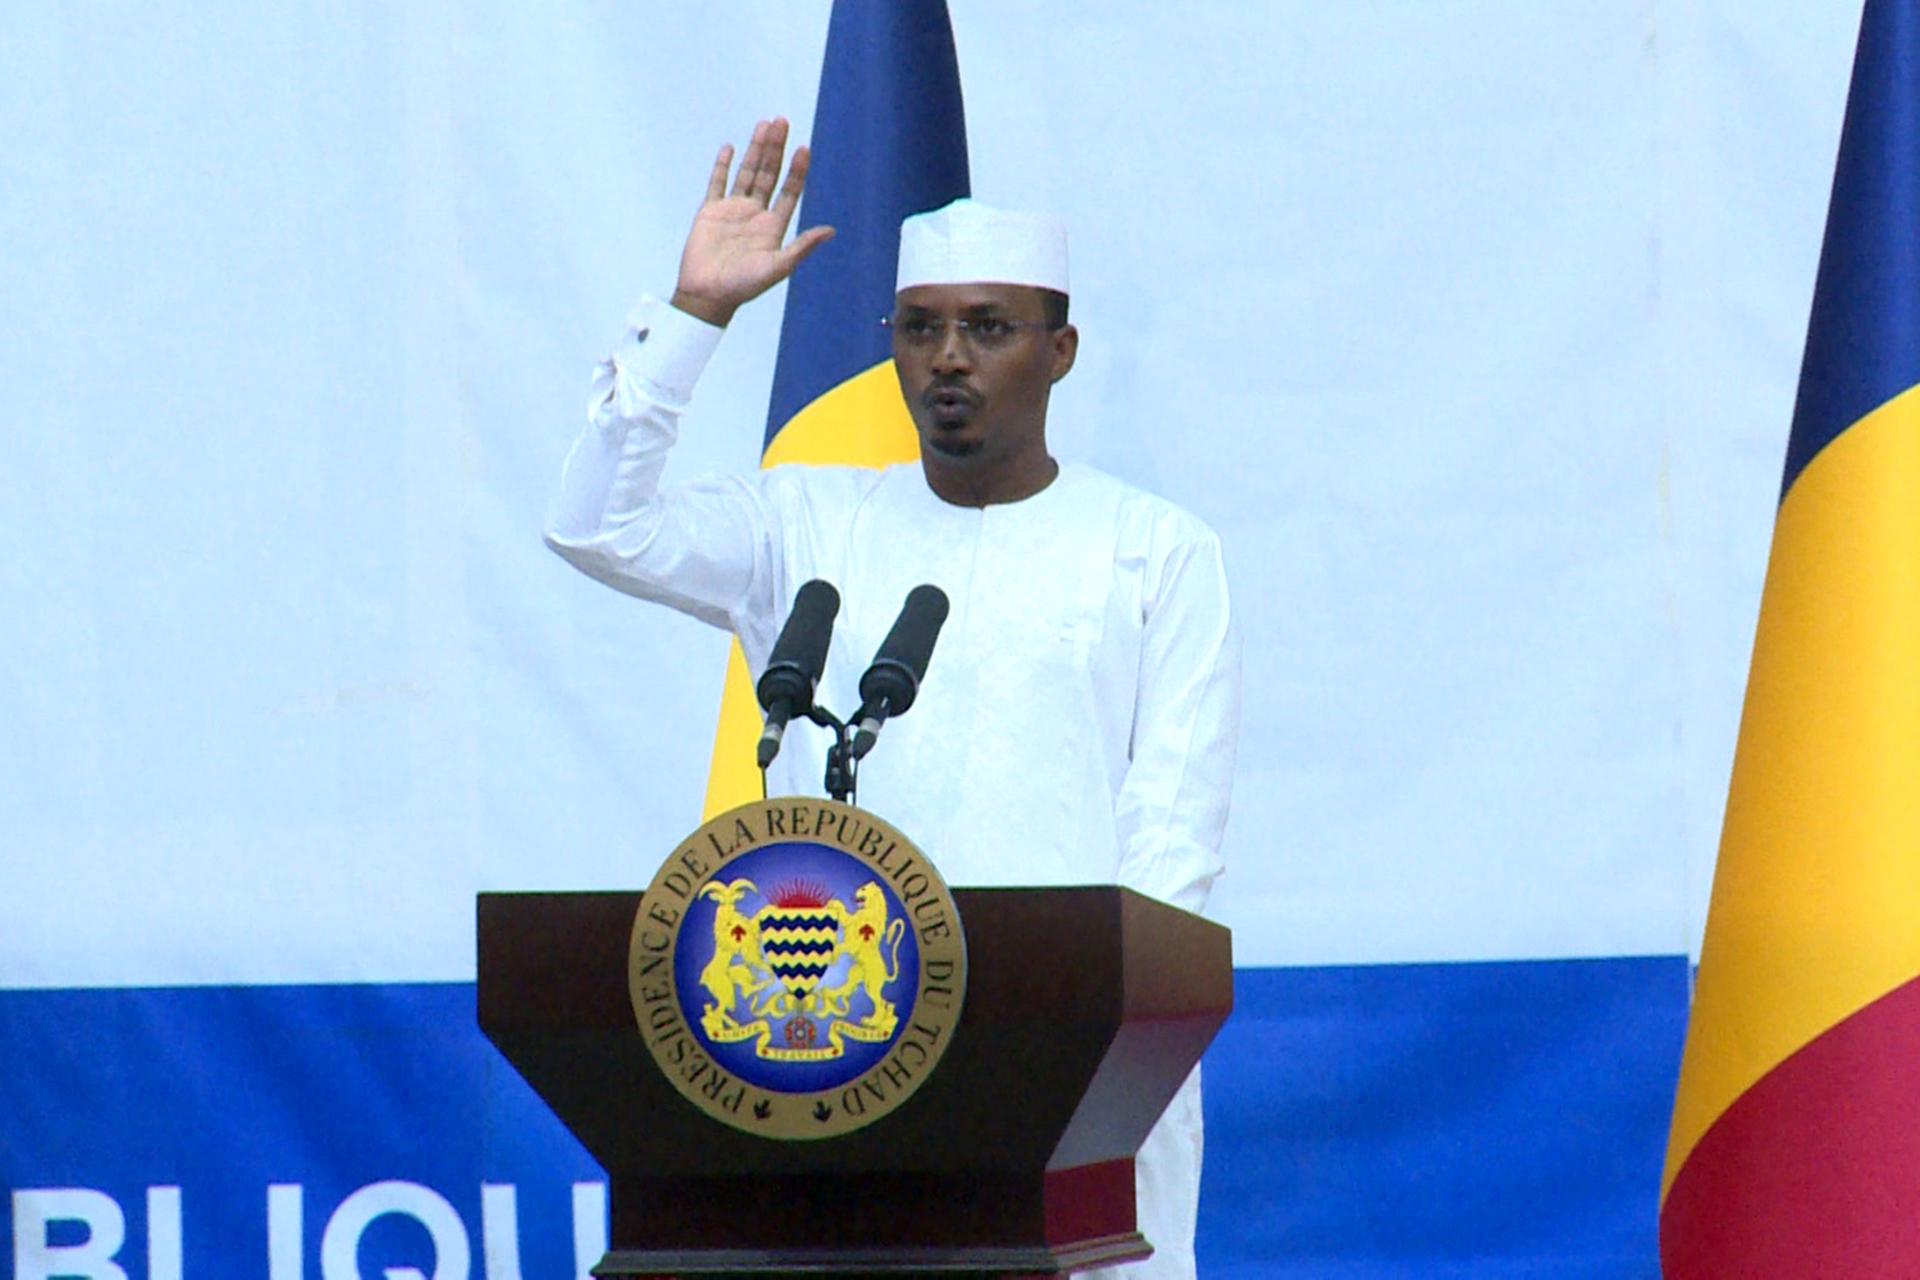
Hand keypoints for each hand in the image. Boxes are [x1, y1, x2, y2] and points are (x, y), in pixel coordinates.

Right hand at [672, 118, 834, 327]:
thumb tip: (831, 231)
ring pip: (746, 173)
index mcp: (773, 227)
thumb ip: (802, 247)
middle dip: (776, 149)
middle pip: (769, 174)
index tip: (804, 149)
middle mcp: (755, 215)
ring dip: (755, 149)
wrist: (708, 294)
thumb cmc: (743, 286)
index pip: (790, 191)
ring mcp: (733, 211)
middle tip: (782, 122)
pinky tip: (730, 148)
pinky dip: (723, 166)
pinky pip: (717, 184)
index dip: (797, 170)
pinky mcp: (710, 212)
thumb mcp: (778, 267)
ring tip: (764, 125)